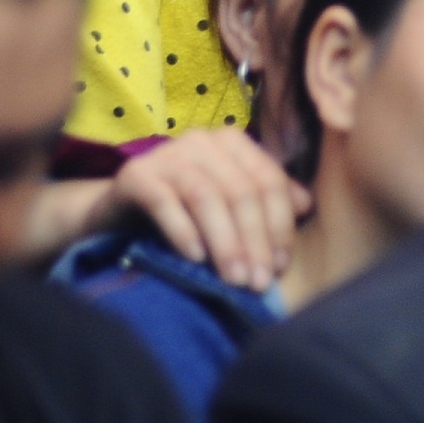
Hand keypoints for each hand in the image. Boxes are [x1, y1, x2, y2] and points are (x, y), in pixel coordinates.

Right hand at [106, 128, 306, 293]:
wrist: (117, 210)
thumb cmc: (182, 209)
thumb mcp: (227, 203)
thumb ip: (265, 200)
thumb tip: (305, 206)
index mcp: (233, 142)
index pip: (268, 181)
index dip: (279, 225)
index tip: (280, 266)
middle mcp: (203, 140)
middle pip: (241, 191)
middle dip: (254, 240)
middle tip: (257, 282)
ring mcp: (167, 153)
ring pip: (207, 197)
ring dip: (224, 243)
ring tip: (233, 278)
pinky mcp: (136, 174)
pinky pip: (165, 203)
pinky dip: (184, 232)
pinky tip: (196, 259)